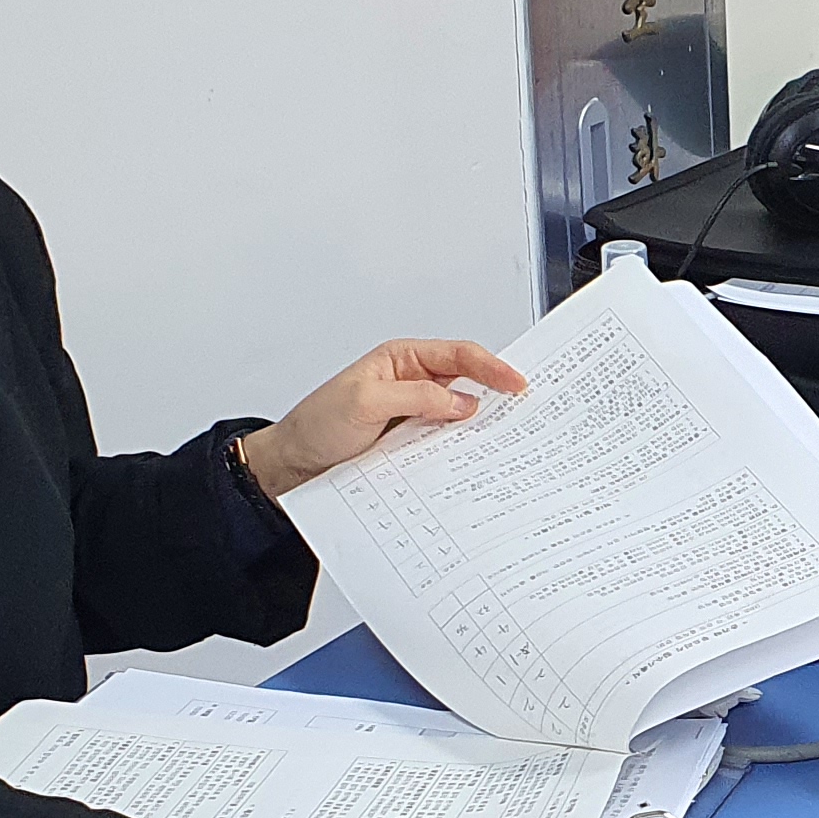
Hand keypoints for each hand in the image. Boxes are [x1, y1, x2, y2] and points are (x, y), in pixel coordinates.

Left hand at [235, 338, 527, 497]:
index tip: (516, 383)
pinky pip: (446, 442)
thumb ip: (416, 397)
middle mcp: (412, 382)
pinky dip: (462, 448)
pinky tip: (473, 458)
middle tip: (524, 408)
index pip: (458, 354)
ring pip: (460, 414)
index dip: (491, 367)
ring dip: (480, 425)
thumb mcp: (365, 402)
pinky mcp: (413, 443)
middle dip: (495, 392)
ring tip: (505, 436)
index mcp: (402, 359)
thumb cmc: (317, 424)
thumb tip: (463, 402)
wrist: (295, 463)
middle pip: (467, 381)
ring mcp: (415, 414)